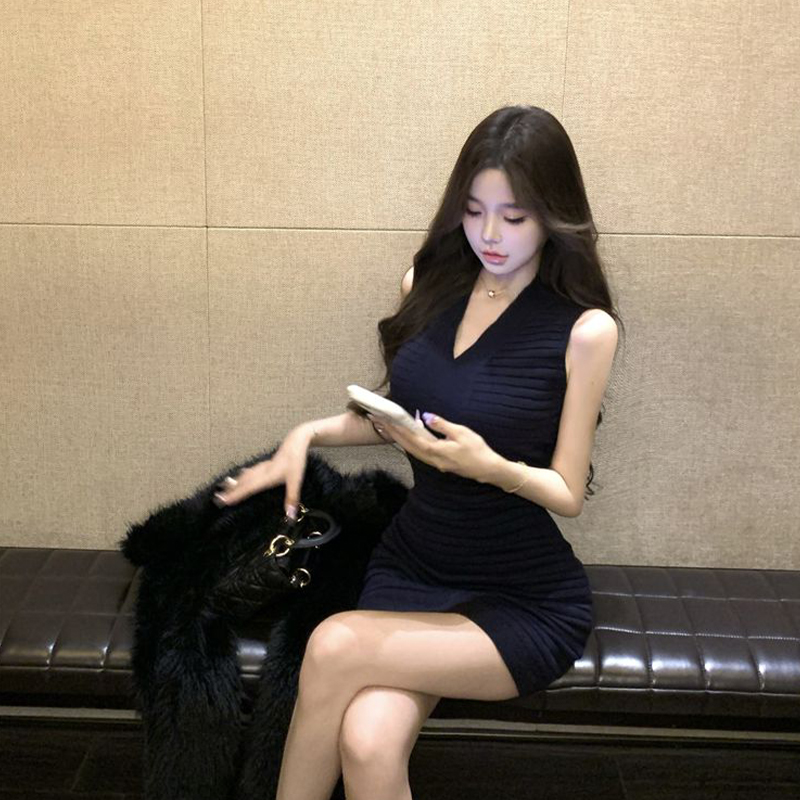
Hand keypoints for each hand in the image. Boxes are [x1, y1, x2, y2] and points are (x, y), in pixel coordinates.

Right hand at [211, 425, 311, 519]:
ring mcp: (263, 466)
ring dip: (235, 483)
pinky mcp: (266, 463)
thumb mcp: (296, 480)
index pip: (248, 488)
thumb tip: (290, 516)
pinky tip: (242, 474)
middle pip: (243, 482)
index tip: (222, 501)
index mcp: (267, 476)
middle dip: (230, 491)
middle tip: (217, 498)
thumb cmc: (296, 459)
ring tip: (224, 488)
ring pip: (245, 476)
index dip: (235, 495)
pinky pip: (250, 471)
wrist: (297, 440)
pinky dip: (243, 475)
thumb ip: (291, 498)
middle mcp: (262, 472)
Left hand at [378, 412, 500, 482]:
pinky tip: (405, 437)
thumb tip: (425, 416)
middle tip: (377, 421)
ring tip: (386, 428)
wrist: (488, 468)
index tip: (384, 419)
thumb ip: (442, 425)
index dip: (396, 428)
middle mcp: (432, 459)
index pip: (411, 438)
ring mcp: (434, 463)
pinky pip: (418, 452)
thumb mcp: (461, 432)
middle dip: (391, 433)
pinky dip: (409, 443)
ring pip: (411, 450)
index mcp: (436, 451)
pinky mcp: (438, 462)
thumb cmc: (477, 450)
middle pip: (407, 445)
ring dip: (398, 438)